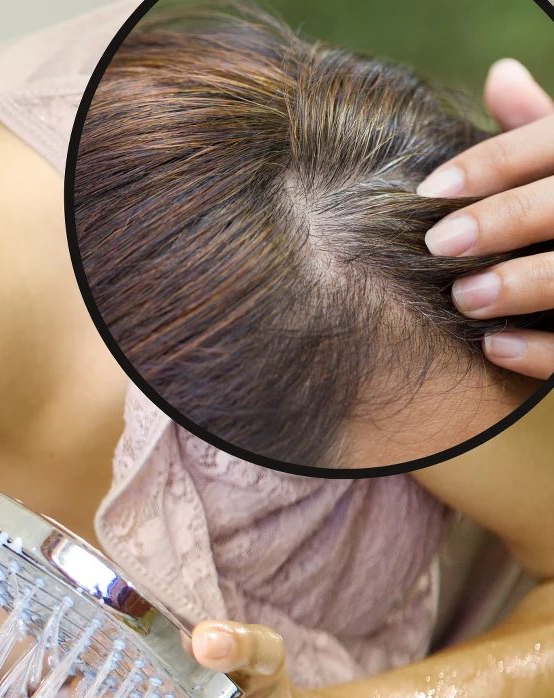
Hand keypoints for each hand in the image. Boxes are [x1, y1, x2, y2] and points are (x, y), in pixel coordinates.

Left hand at [418, 58, 553, 378]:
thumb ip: (534, 132)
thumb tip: (500, 74)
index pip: (551, 142)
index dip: (493, 163)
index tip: (429, 191)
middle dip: (507, 220)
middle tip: (439, 244)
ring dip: (524, 284)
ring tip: (465, 298)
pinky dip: (542, 350)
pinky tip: (494, 347)